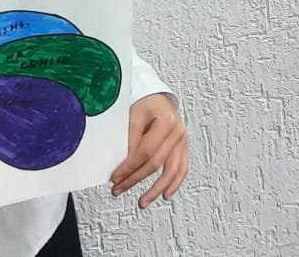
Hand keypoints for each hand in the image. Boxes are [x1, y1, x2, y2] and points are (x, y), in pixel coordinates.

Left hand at [109, 92, 187, 207]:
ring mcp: (182, 140)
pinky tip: (166, 194)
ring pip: (172, 170)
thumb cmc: (144, 102)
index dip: (129, 166)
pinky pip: (182, 168)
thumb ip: (129, 139)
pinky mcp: (182, 147)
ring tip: (143, 201)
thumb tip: (122, 164)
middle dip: (135, 179)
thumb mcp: (132, 114)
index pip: (145, 151)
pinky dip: (175, 183)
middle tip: (119, 188)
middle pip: (156, 162)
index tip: (115, 176)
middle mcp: (177, 130)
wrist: (156, 96)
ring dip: (156, 189)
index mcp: (166, 120)